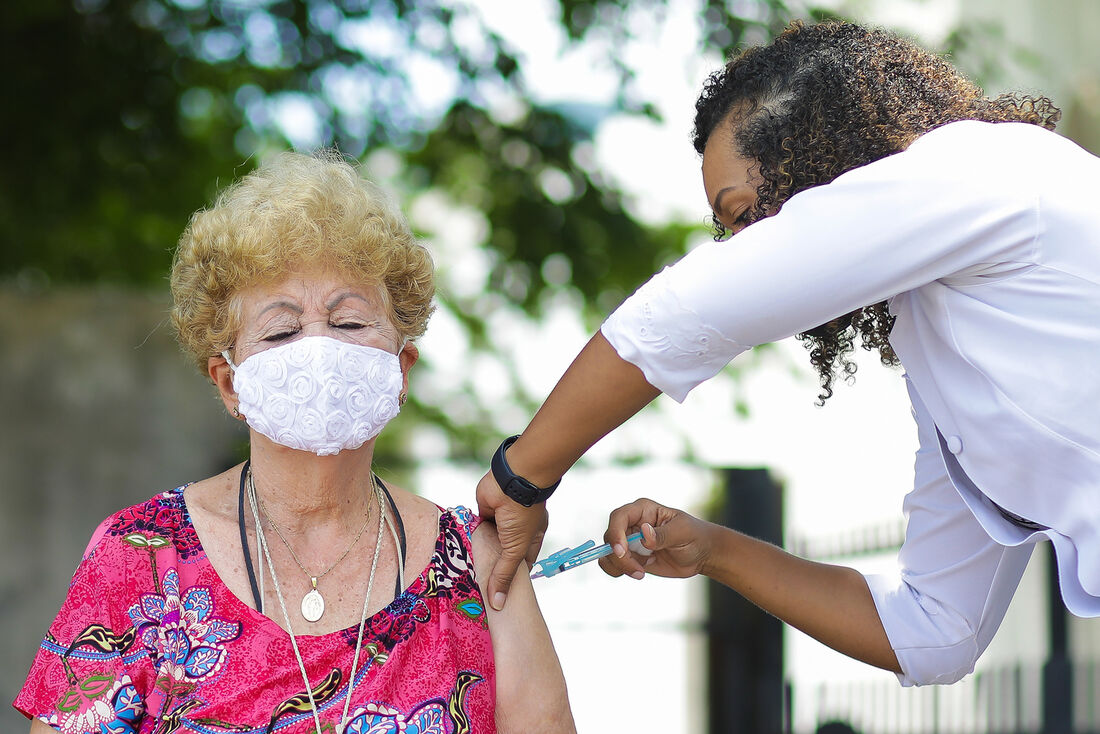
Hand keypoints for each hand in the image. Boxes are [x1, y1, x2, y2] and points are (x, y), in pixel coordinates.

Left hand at [476, 470, 548, 610]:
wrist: (511, 480)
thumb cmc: (522, 513)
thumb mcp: (515, 549)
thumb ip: (504, 575)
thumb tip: (499, 603)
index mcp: (531, 538)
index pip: (521, 564)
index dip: (513, 579)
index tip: (500, 596)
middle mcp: (516, 530)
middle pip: (502, 555)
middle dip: (493, 569)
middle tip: (479, 592)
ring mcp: (499, 522)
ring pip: (488, 544)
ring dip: (479, 555)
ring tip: (465, 579)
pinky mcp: (483, 513)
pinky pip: (475, 530)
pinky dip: (469, 540)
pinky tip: (458, 557)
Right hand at [599, 498, 713, 580]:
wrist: (700, 554)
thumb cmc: (694, 536)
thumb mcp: (683, 533)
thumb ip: (663, 534)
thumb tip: (644, 532)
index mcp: (643, 510)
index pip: (619, 517)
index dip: (615, 533)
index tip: (621, 551)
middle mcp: (632, 524)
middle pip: (610, 537)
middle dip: (619, 557)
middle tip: (639, 570)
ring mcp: (629, 541)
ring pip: (608, 553)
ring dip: (619, 566)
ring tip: (641, 573)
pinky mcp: (630, 557)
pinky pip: (613, 564)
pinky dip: (619, 571)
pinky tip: (640, 573)